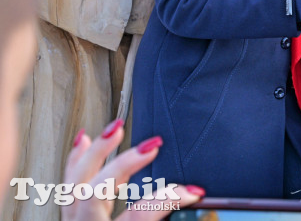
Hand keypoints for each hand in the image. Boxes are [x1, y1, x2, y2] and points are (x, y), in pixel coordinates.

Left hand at [62, 120, 203, 220]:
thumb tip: (192, 208)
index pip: (140, 215)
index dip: (170, 198)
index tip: (194, 191)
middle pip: (96, 192)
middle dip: (123, 164)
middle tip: (152, 145)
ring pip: (74, 185)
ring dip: (96, 153)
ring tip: (115, 128)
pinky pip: (67, 188)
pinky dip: (76, 162)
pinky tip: (85, 141)